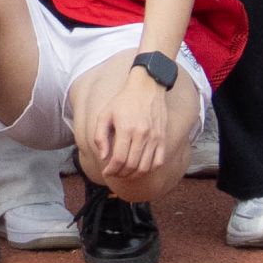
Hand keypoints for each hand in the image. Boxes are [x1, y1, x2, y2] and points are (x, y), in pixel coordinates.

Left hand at [73, 70, 167, 193]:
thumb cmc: (123, 101)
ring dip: (133, 175)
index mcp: (126, 128)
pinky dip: (149, 169)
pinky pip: (158, 162)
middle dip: (120, 174)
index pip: (119, 158)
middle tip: (114, 173)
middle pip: (131, 165)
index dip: (111, 170)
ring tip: (125, 173)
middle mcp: (142, 134)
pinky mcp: (163, 138)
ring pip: (145, 167)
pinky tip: (140, 168)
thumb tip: (103, 157)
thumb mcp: (105, 114)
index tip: (106, 172)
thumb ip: (100, 136)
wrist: (147, 87)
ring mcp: (154, 137)